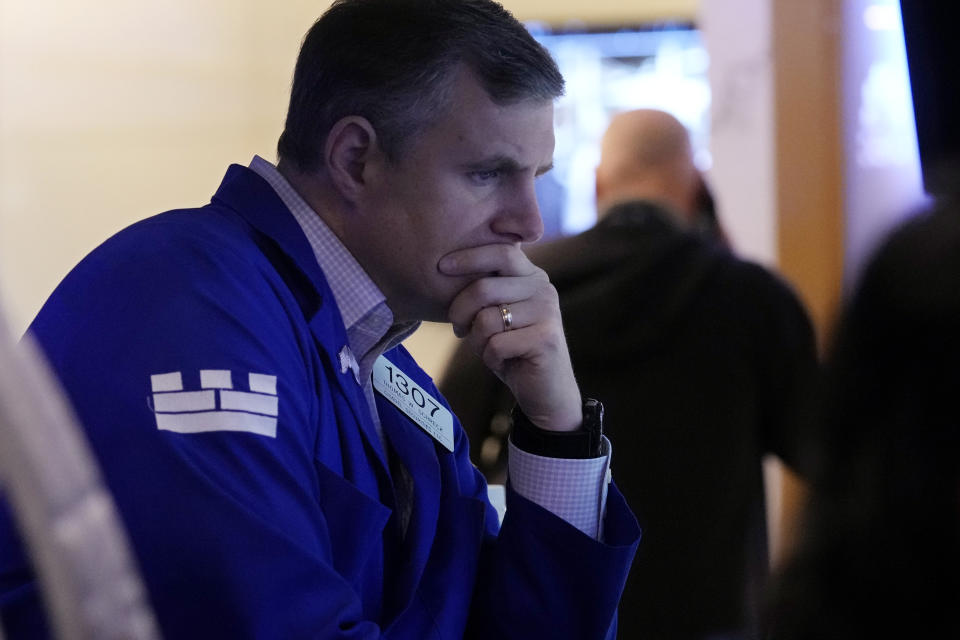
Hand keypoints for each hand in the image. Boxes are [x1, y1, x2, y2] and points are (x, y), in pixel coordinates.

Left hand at [440, 243, 580, 431]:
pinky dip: (490, 358)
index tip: (441, 266)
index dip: (468, 257)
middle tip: (458, 327)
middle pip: (484, 287)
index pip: (501, 253)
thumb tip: (445, 268)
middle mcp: (543, 289)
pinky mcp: (546, 339)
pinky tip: (502, 362)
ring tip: (487, 348)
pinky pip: (496, 344)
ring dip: (476, 340)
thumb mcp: (499, 313)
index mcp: (532, 276)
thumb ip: (486, 291)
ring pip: (486, 319)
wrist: (546, 391)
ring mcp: (547, 313)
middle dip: (459, 310)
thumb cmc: (514, 349)